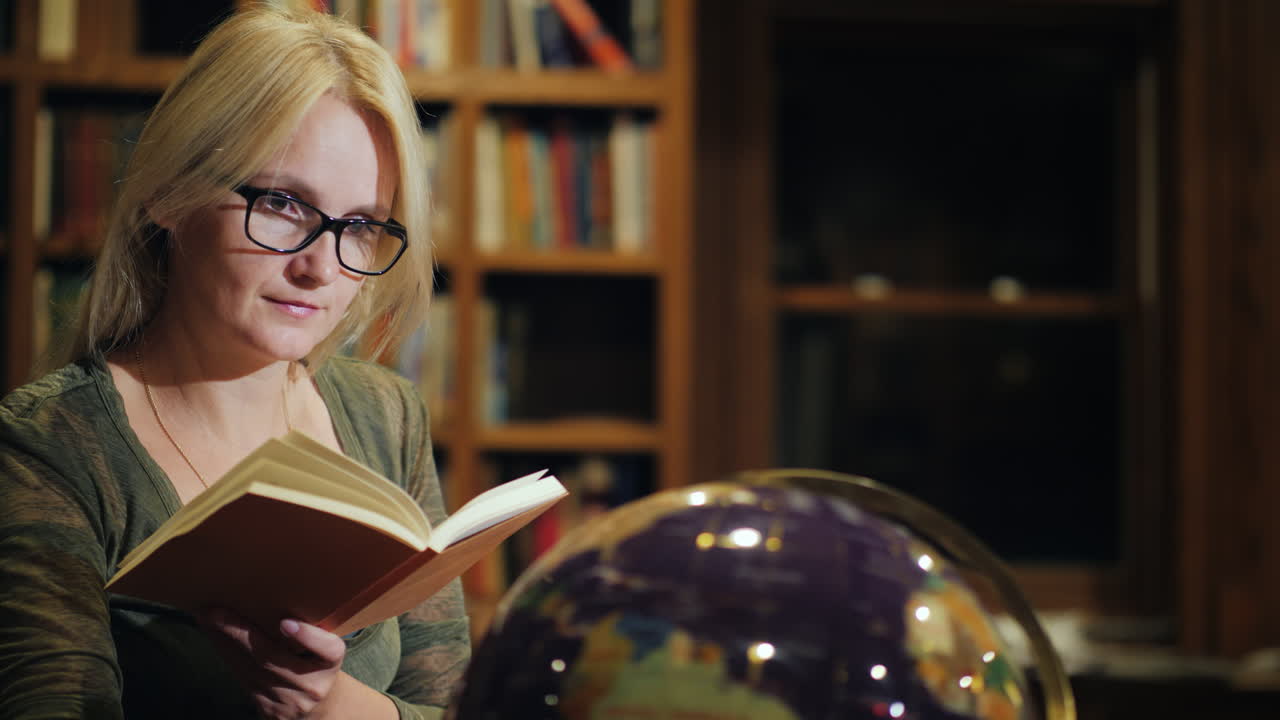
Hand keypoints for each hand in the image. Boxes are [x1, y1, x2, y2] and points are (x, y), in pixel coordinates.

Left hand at [201, 609, 347, 719]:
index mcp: (331, 663)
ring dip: (224, 644)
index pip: (328, 650)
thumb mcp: (324, 646)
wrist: (318, 705)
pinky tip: (215, 640)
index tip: (286, 623)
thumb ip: (310, 629)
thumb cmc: (317, 664)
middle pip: (272, 658)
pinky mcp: (270, 710)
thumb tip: (271, 595)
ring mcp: (290, 701)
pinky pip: (243, 680)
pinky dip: (227, 657)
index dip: (307, 637)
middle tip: (215, 612)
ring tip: (206, 621)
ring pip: (250, 670)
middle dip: (239, 632)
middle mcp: (313, 685)